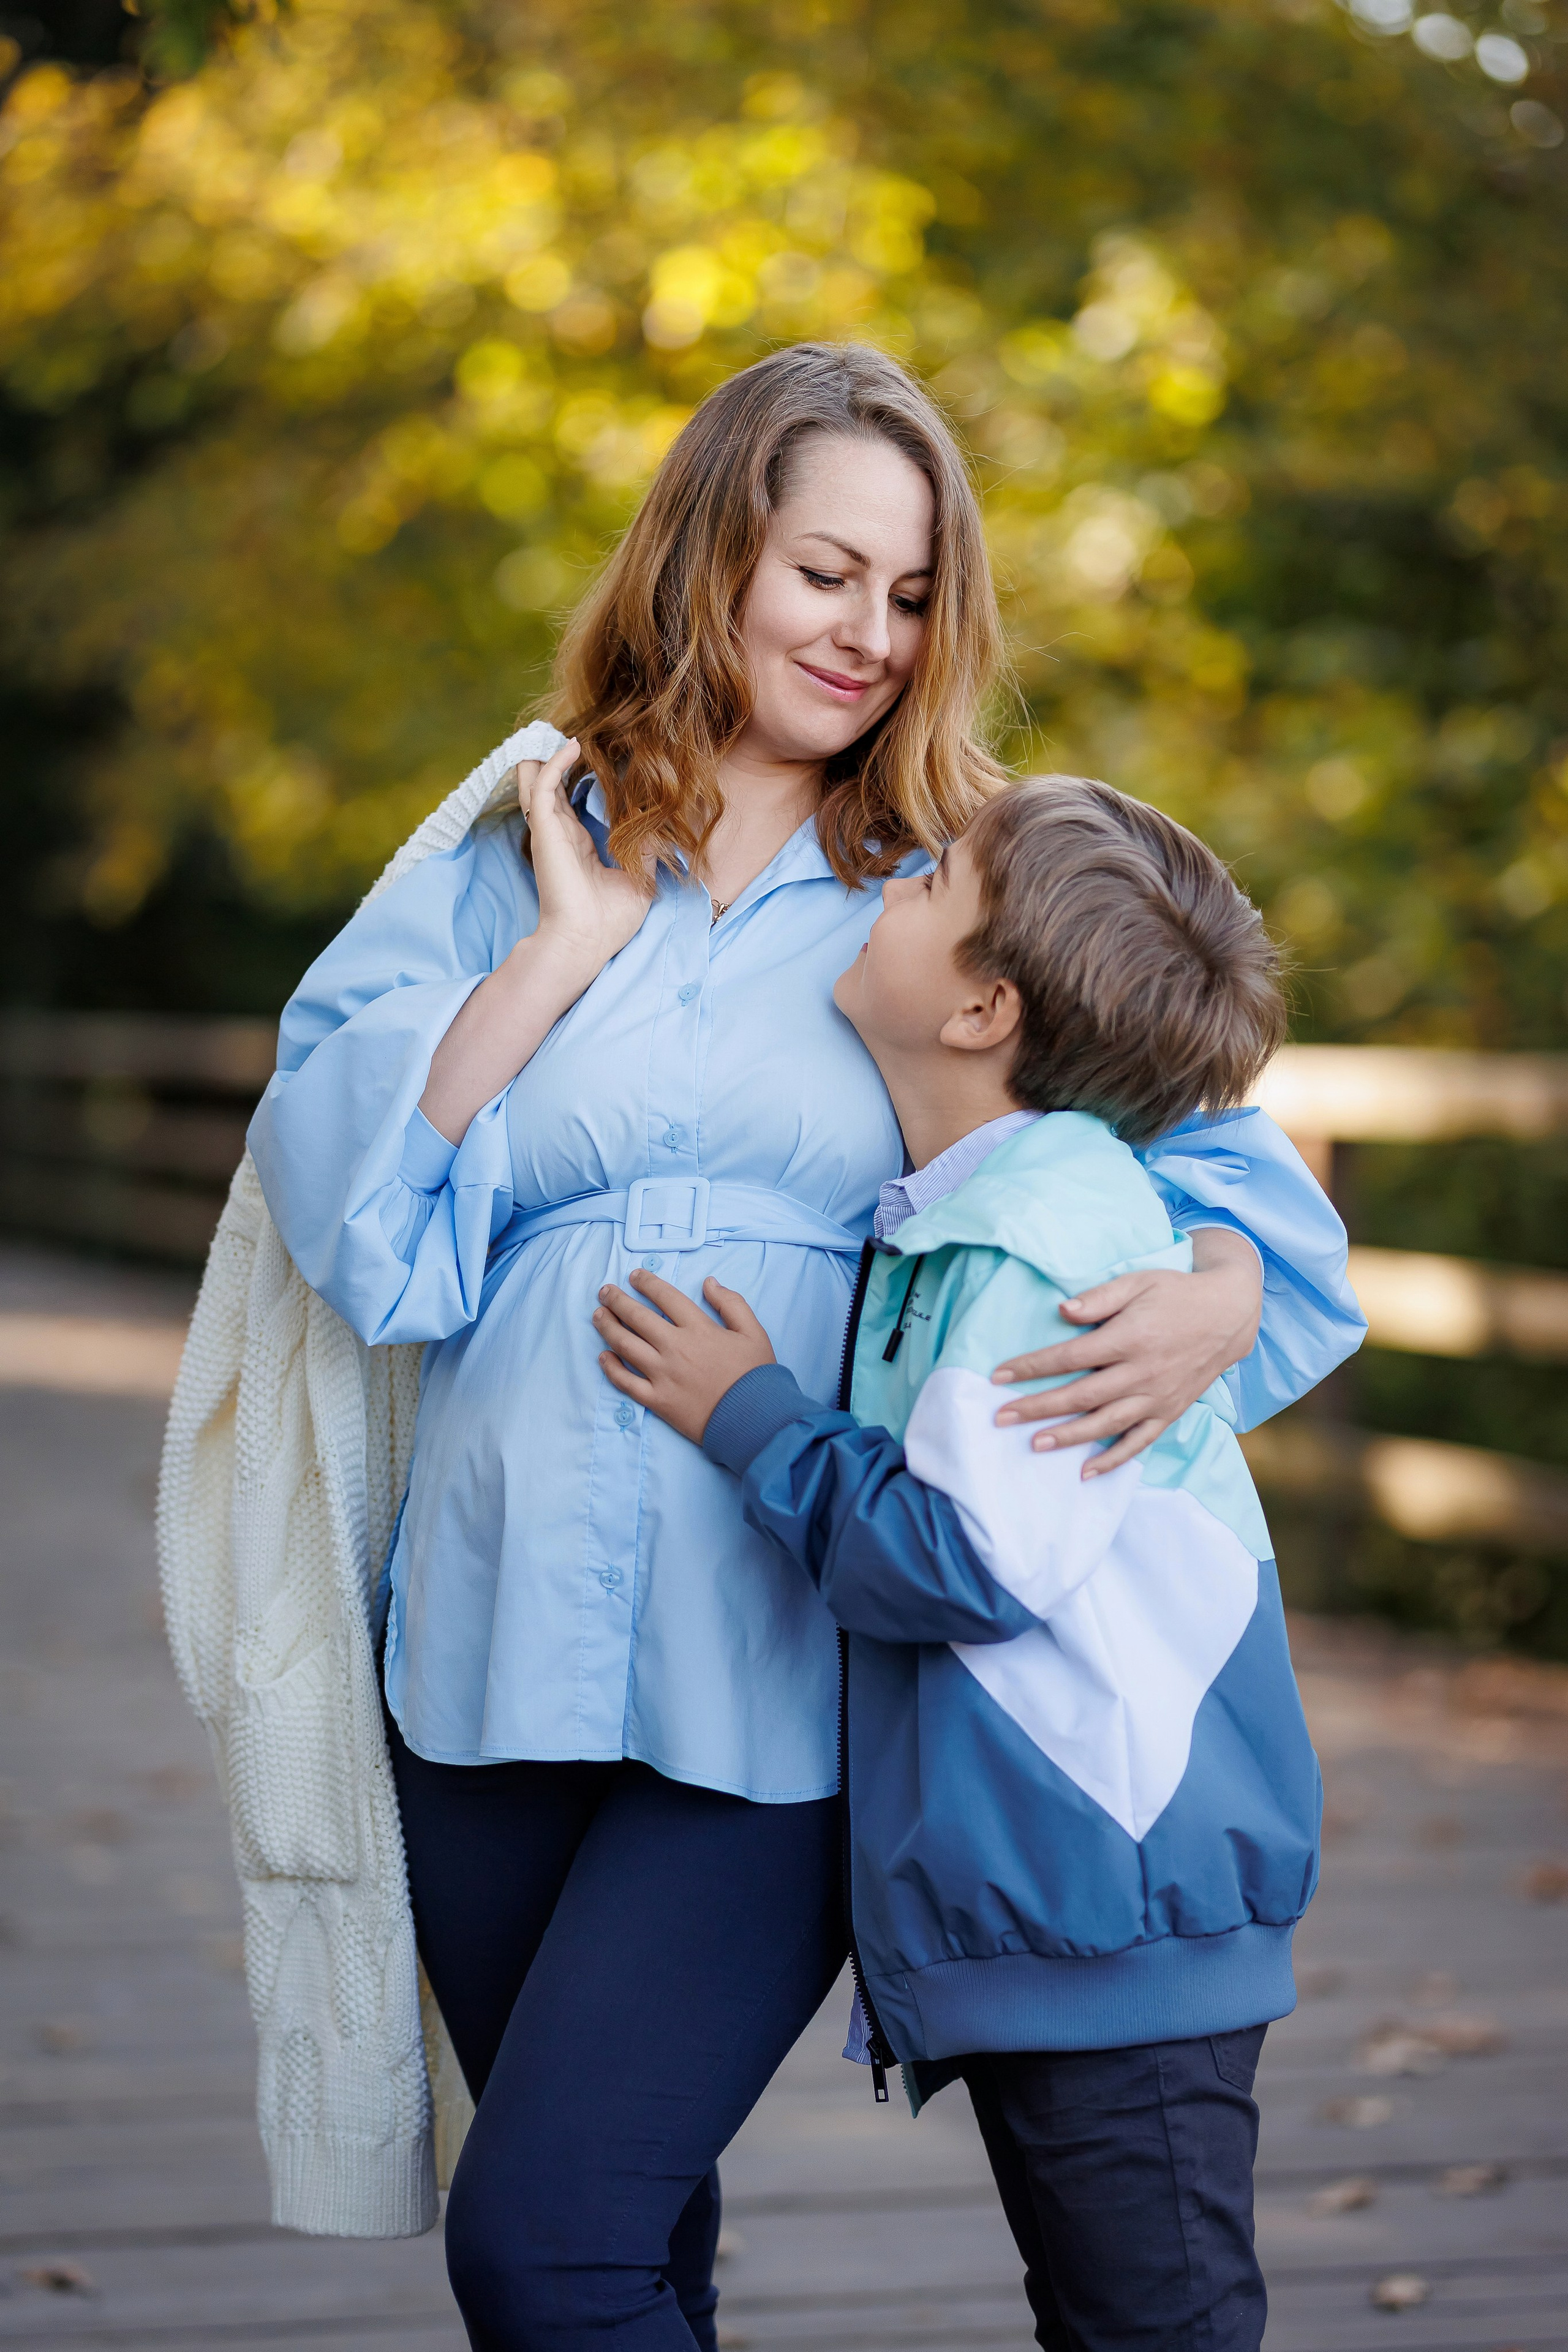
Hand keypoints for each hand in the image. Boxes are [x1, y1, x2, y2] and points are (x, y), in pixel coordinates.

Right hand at [518, 736, 650, 977]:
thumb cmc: (610, 922)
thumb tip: (665, 831)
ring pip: (540, 782)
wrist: (585, 942)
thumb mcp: (639, 881)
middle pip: (551, 789)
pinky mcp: (545, 830)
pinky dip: (555, 763)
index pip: (572, 806)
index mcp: (579, 847)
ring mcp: (551, 832)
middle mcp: (561, 836)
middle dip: (555, 761)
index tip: (592, 758)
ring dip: (546, 755)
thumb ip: (647, 852)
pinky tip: (570, 745)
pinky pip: (545, 786)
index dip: (576, 782)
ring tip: (554, 729)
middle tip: (564, 734)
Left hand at [594, 1271, 775, 1444]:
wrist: (755, 1419)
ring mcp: (663, 1375)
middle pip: (637, 1317)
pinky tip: (603, 1357)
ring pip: (625, 1345)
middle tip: (605, 1291)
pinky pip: (626, 1382)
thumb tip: (709, 1282)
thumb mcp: (753, 1332)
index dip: (647, 1282)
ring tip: (599, 1315)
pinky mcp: (658, 1400)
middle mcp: (675, 1348)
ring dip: (608, 1327)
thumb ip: (731, 1303)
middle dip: (617, 1300)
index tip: (634, 1275)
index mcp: (699, 1328)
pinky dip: (611, 1369)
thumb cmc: (756, 1375)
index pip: (665, 1297)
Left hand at [990, 1231, 1263, 1474]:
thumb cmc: (1177, 1293)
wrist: (1229, 1314)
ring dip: (1069, 1436)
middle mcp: (1142, 1372)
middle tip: (1001, 1417)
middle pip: (1081, 1395)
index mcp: (1130, 1337)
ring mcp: (1157, 1396)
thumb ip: (1100, 1297)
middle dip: (1038, 1407)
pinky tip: (1086, 1472)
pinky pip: (1139, 1441)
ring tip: (1035, 1444)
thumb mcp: (1139, 1281)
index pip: (1070, 1356)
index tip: (999, 1375)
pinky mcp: (1170, 1411)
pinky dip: (1114, 1459)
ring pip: (1107, 1423)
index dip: (1033, 1366)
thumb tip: (1063, 1310)